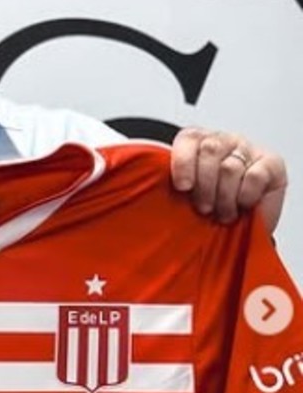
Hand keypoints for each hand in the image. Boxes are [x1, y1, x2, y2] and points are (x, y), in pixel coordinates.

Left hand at [171, 128, 287, 231]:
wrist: (241, 227)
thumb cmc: (209, 208)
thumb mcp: (183, 197)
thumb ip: (169, 186)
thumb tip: (146, 184)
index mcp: (197, 143)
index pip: (188, 139)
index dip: (183, 162)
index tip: (182, 187)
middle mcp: (222, 141)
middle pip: (209, 150)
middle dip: (204, 186)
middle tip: (204, 208)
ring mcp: (247, 149)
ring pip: (230, 167)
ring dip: (224, 197)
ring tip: (223, 213)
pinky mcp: (271, 163)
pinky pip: (255, 176)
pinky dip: (245, 196)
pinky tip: (243, 205)